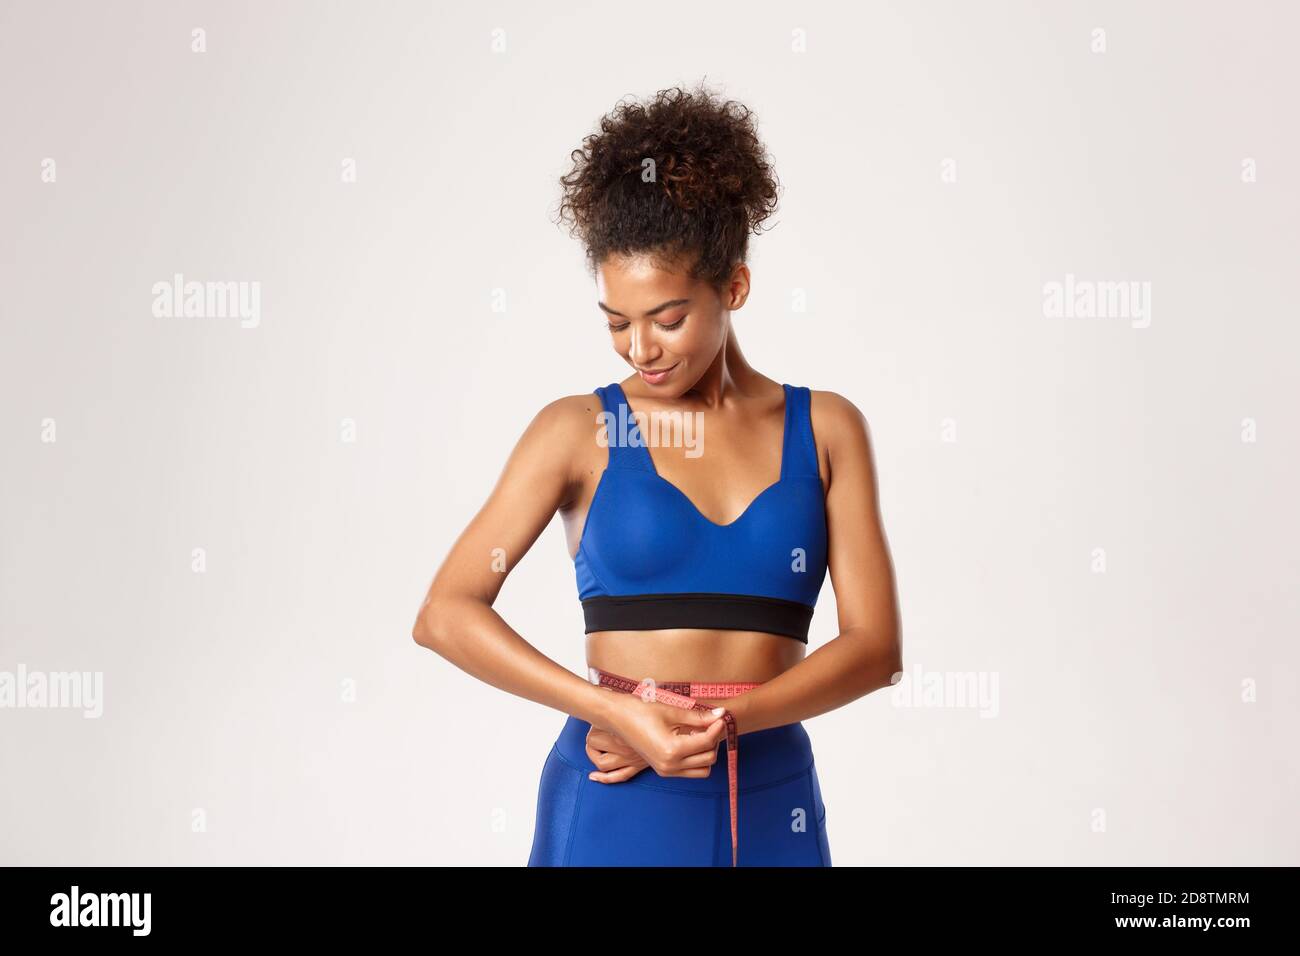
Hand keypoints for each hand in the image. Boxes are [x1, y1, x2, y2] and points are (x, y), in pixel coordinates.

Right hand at [586, 692, 728, 783]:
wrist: (616, 717)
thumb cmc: (640, 711)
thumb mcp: (671, 712)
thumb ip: (698, 717)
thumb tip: (721, 714)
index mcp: (672, 750)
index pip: (706, 742)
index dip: (717, 728)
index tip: (720, 717)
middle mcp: (670, 765)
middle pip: (708, 758)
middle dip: (713, 741)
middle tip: (710, 723)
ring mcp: (666, 770)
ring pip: (702, 769)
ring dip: (706, 752)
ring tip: (699, 733)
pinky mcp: (663, 770)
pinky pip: (690, 771)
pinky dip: (696, 759)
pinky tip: (689, 740)